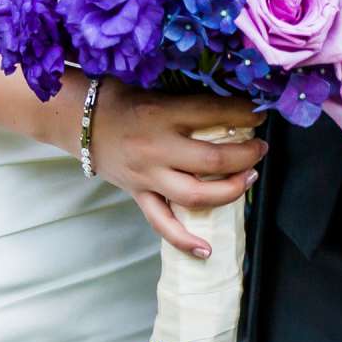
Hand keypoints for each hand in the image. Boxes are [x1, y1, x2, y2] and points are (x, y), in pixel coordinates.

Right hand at [68, 78, 267, 259]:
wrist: (80, 120)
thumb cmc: (123, 100)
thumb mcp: (160, 91)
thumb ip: (192, 103)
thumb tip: (237, 107)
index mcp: (163, 114)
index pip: (213, 113)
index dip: (244, 113)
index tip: (260, 116)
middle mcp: (157, 148)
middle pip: (212, 161)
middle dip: (246, 156)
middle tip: (261, 149)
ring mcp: (147, 176)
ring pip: (194, 195)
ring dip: (229, 191)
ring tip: (248, 179)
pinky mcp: (138, 195)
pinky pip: (162, 223)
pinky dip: (184, 240)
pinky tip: (206, 250)